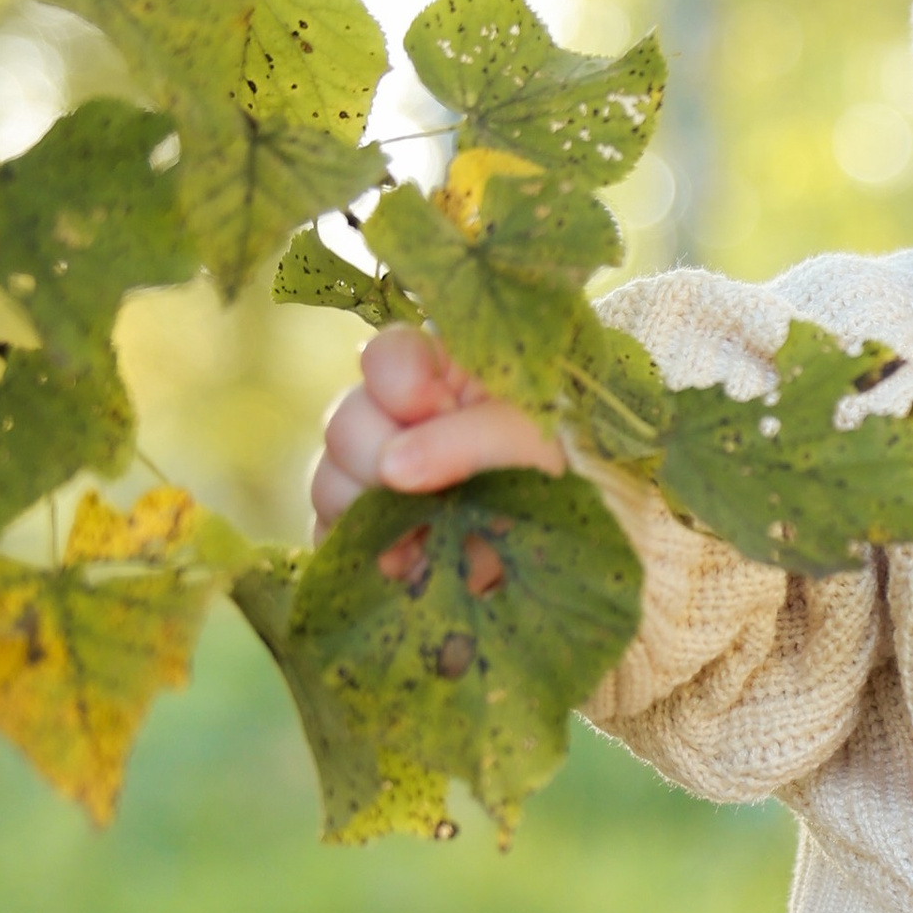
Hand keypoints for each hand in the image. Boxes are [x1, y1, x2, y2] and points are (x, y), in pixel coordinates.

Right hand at [311, 323, 564, 537]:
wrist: (583, 550)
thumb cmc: (573, 474)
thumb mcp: (535, 439)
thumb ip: (467, 440)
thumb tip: (389, 468)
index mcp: (445, 377)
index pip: (386, 356)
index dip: (398, 384)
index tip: (432, 409)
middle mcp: (404, 422)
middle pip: (346, 421)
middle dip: (382, 455)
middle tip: (439, 486)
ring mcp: (382, 478)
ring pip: (329, 478)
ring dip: (370, 505)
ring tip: (429, 526)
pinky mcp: (371, 533)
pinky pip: (331, 531)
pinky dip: (363, 546)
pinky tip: (411, 556)